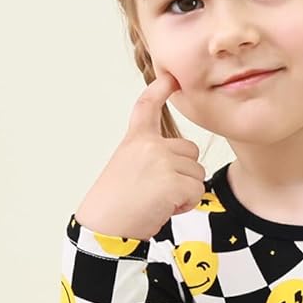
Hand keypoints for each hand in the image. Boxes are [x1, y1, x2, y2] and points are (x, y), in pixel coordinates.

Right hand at [75, 70, 206, 239]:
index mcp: (136, 140)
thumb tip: (182, 161)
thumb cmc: (115, 203)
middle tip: (159, 191)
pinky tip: (165, 209)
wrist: (105, 226)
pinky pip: (197, 192)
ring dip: (185, 192)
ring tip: (159, 201)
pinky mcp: (172, 182)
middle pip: (191, 152)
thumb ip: (151, 157)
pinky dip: (187, 205)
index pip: (147, 107)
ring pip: (197, 174)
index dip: (160, 90)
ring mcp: (162, 161)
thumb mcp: (127, 167)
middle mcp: (150, 145)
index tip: (170, 77)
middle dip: (184, 173)